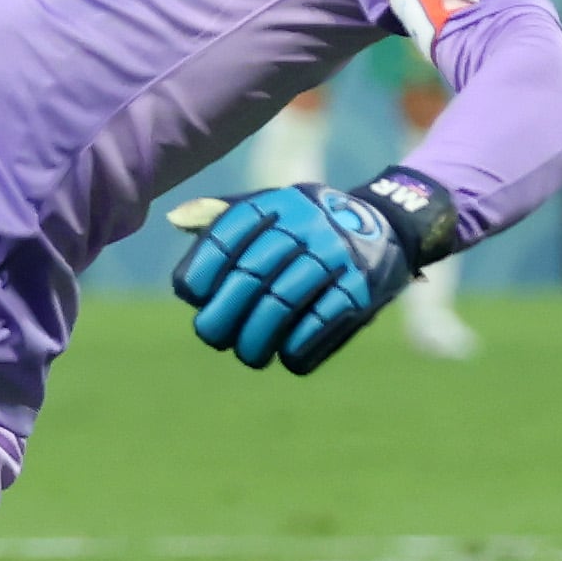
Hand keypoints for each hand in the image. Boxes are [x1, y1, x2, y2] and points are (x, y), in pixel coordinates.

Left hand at [168, 184, 416, 375]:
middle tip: (211, 335)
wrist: (387, 226)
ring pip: (283, 303)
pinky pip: (321, 322)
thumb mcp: (271, 209)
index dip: (202, 269)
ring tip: (248, 353)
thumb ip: (222, 218)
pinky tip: (285, 356)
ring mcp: (336, 256)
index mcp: (277, 204)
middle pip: (252, 275)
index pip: (228, 235)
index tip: (190, 295)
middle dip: (224, 313)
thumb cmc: (308, 226)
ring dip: (257, 337)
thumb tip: (174, 219)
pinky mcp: (361, 288)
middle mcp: (306, 225)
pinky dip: (298, 346)